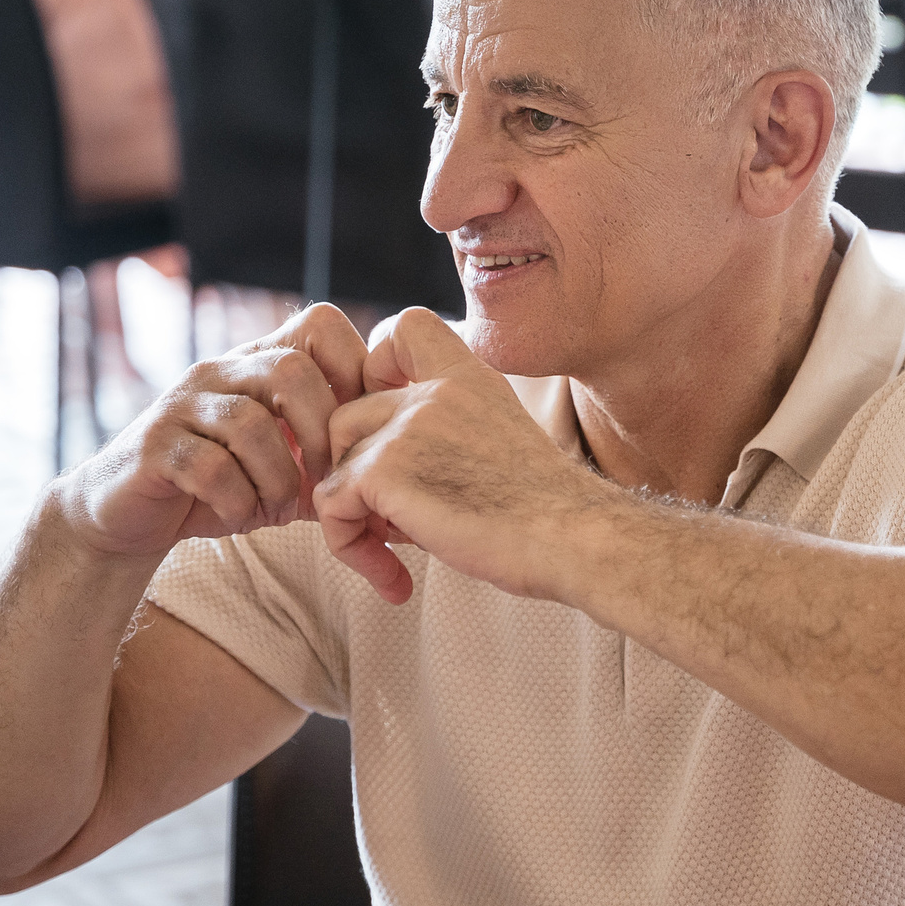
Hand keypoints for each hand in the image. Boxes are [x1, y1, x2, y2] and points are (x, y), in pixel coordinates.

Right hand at [53, 305, 368, 558]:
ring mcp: (183, 405)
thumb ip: (336, 466)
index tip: (359, 432)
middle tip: (323, 483)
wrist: (129, 515)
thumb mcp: (289, 472)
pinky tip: (239, 515)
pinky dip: (237, 500)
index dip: (354, 370)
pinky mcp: (154, 447)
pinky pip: (208, 466)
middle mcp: (222, 372)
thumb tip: (405, 483)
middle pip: (290, 369)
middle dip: (319, 435)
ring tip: (276, 510)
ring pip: (250, 424)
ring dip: (277, 479)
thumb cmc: (220, 487)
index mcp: (260, 364)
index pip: (321, 323)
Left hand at [312, 308, 611, 603]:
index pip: (403, 327)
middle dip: (358, 473)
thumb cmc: (549, 516)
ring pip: (335, 463)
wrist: (573, 540)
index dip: (377, 368)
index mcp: (470, 380)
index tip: (395, 427)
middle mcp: (434, 393)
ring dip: (354, 515)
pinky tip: (394, 579)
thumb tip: (385, 478)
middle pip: (349, 414)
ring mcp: (407, 426)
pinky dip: (350, 546)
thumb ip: (448, 437)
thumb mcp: (500, 446)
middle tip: (396, 523)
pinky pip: (331, 504)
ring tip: (396, 553)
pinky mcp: (385, 468)